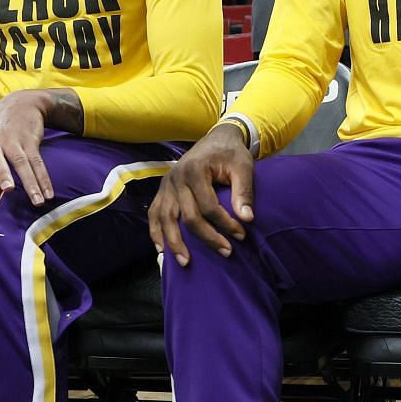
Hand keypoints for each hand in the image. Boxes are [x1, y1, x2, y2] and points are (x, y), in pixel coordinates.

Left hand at [0, 90, 56, 205]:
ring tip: (37, 201)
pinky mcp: (30, 142)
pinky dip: (44, 180)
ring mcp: (14, 141)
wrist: (21, 104)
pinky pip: (38, 163)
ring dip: (31, 183)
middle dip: (3, 173)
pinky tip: (47, 194)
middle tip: (8, 189)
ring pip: (22, 163)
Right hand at [148, 121, 254, 265]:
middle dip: (208, 238)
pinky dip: (155, 232)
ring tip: (186, 262)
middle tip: (226, 252)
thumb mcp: (243, 166)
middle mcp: (176, 178)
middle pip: (188, 216)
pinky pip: (154, 214)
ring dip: (175, 242)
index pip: (208, 206)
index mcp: (195, 170)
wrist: (216, 138)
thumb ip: (244, 191)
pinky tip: (161, 249)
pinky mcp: (163, 190)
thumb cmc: (231, 153)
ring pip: (166, 219)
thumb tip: (247, 219)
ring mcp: (166, 185)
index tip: (241, 234)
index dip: (225, 224)